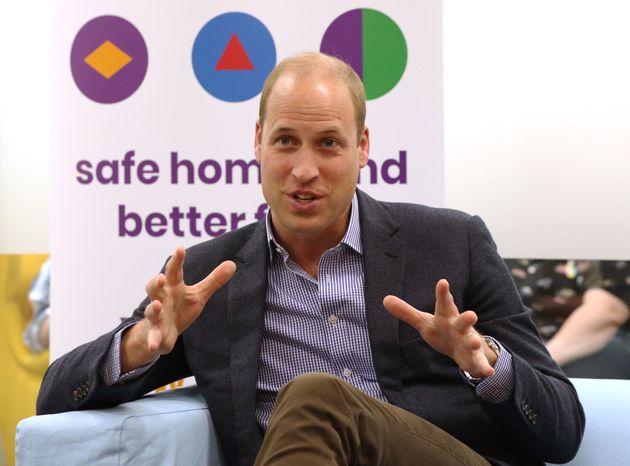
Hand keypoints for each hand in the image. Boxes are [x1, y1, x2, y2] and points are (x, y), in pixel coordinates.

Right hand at [122, 247, 235, 371]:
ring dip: (154, 308)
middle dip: (156, 281)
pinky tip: (154, 345)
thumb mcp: (198, 295)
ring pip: (151, 310)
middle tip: (161, 277)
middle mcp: (162, 299)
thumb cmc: (180, 308)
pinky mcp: (156, 333)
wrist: (161, 333)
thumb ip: (213, 280)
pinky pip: (153, 336)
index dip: (177, 260)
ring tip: (158, 305)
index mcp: (173, 287)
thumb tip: (232, 263)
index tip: (180, 249)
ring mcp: (157, 316)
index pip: (174, 271)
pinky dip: (153, 340)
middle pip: (155, 287)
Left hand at [383, 279, 495, 377]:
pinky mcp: (473, 358)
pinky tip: (488, 372)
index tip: (443, 282)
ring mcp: (468, 342)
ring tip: (475, 343)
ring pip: (472, 341)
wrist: (464, 349)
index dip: (443, 293)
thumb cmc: (442, 330)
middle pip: (462, 321)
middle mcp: (459, 327)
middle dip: (467, 318)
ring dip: (474, 342)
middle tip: (472, 314)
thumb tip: (385, 299)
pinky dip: (483, 367)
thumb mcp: (424, 322)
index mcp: (446, 317)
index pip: (444, 303)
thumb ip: (406, 312)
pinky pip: (478, 363)